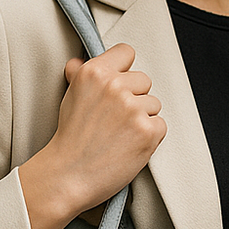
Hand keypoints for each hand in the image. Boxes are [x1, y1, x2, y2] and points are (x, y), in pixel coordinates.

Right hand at [19, 43, 165, 228]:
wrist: (68, 176)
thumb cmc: (69, 139)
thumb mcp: (69, 99)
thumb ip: (78, 75)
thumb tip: (77, 61)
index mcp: (94, 73)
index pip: (126, 52)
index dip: (124, 70)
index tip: (118, 84)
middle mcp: (114, 86)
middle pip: (144, 80)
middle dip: (134, 98)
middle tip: (114, 119)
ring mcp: (133, 108)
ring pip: (154, 104)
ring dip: (142, 119)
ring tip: (119, 135)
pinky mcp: (148, 130)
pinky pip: (160, 125)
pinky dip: (149, 137)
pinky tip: (128, 145)